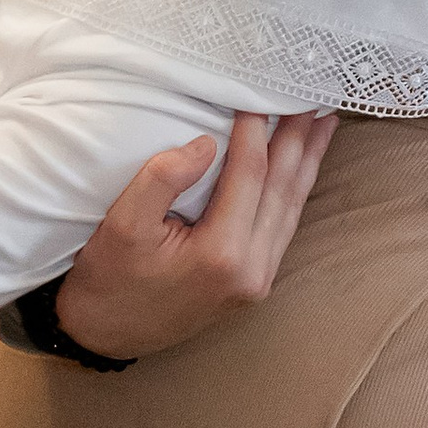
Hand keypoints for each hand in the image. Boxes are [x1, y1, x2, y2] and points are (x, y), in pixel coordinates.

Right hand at [53, 109, 334, 358]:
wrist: (105, 334)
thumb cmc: (109, 278)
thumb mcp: (122, 224)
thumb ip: (162, 178)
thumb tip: (207, 144)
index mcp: (221, 255)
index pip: (249, 175)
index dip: (254, 130)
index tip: (255, 94)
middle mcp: (251, 270)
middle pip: (283, 189)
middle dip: (297, 139)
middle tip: (311, 97)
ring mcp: (258, 280)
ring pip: (291, 208)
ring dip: (307, 161)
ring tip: (322, 123)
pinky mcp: (255, 283)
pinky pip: (284, 225)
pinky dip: (295, 189)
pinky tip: (301, 166)